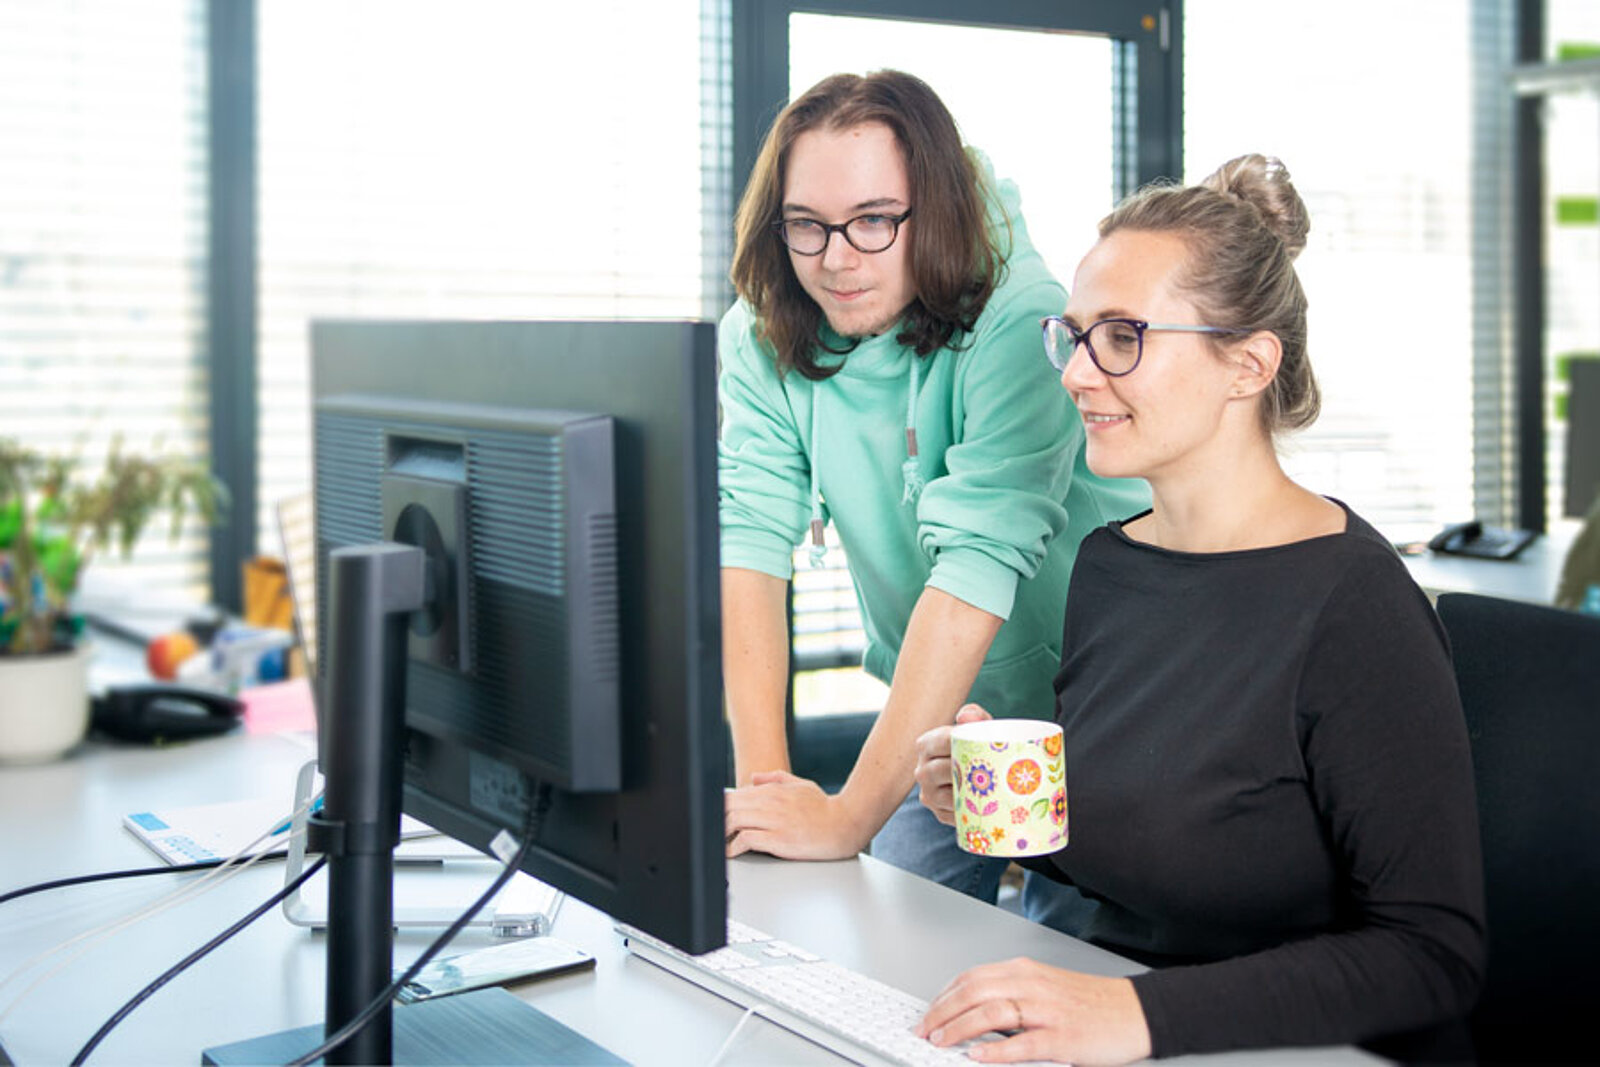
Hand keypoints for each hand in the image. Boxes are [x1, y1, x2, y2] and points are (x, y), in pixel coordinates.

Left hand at [724, 771, 871, 859]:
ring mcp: (774, 820)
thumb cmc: (826, 807)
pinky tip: (731, 852)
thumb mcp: (801, 785)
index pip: (735, 795)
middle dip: (715, 819)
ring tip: (717, 843)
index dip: (720, 807)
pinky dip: (734, 846)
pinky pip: (747, 839)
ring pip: (734, 820)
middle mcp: (770, 803)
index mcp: (773, 791)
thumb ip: (776, 779)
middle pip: (729, 806)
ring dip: (721, 833)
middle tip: (709, 832)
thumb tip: (754, 778)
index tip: (713, 817)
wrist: (846, 823)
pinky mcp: (779, 839)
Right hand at [914, 703, 991, 826]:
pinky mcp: (940, 814)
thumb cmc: (978, 745)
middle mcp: (922, 771)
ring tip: (990, 787)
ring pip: (947, 796)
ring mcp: (929, 795)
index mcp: (925, 745)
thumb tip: (966, 718)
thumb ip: (975, 716)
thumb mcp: (978, 727)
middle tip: (990, 768)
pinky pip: (954, 815)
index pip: (940, 742)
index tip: (982, 745)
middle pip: (941, 771)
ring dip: (969, 793)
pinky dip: (970, 811)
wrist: (979, 773)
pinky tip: (985, 804)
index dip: (961, 743)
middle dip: (965, 769)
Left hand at [917, 957, 1150, 1065]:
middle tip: (923, 1030)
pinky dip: (997, 1050)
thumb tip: (972, 1014)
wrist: (1136, 1011)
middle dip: (942, 1012)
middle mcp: (1032, 986)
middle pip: (974, 992)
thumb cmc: (1091, 1004)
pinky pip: (1023, 1043)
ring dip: (960, 1028)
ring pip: (992, 1013)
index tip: (928, 1012)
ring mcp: (1047, 1012)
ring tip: (941, 1041)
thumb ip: (1012, 996)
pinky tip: (979, 1056)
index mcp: (1025, 972)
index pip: (971, 978)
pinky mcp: (1064, 1038)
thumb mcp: (1045, 989)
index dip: (944, 996)